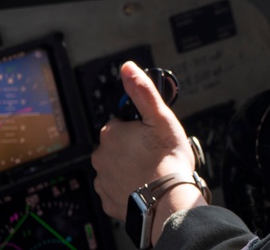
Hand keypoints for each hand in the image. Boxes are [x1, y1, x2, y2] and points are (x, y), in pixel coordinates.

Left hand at [91, 62, 203, 228]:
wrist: (167, 200)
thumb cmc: (166, 158)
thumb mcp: (160, 117)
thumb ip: (142, 91)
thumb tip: (127, 68)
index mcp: (111, 133)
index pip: (119, 123)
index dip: (137, 127)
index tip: (150, 134)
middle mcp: (101, 156)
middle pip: (117, 145)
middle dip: (132, 147)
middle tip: (154, 152)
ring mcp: (103, 180)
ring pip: (116, 167)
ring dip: (129, 167)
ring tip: (151, 172)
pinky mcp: (109, 201)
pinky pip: (117, 189)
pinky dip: (128, 187)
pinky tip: (144, 186)